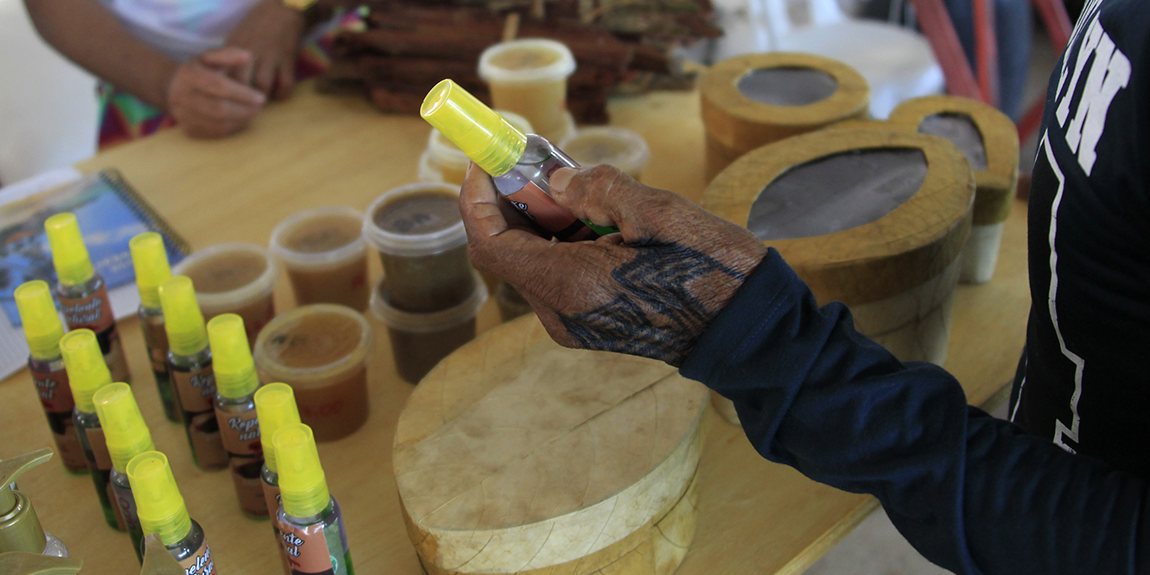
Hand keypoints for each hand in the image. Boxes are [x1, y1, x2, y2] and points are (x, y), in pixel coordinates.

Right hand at [166, 48, 265, 138]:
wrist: (174, 88)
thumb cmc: (200, 70)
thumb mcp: (211, 57)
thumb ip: (228, 54)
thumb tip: (246, 56)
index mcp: (188, 75)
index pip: (219, 86)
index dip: (242, 94)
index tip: (261, 97)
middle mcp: (181, 96)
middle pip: (219, 109)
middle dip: (244, 110)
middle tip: (259, 108)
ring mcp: (183, 115)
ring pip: (219, 124)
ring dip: (241, 121)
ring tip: (252, 112)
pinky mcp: (188, 130)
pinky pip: (215, 133)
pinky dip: (233, 128)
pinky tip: (241, 120)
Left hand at [224, 0, 304, 99]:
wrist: (282, 9)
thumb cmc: (258, 25)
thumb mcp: (238, 37)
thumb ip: (229, 57)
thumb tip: (221, 81)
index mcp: (234, 47)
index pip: (222, 73)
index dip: (222, 91)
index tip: (225, 100)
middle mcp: (250, 52)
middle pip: (240, 83)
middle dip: (242, 99)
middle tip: (244, 108)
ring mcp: (270, 55)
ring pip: (262, 86)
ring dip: (262, 98)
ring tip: (261, 103)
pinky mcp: (287, 59)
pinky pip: (285, 84)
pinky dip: (282, 94)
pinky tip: (279, 94)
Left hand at [460, 164, 768, 365]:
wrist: (750, 332)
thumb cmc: (713, 271)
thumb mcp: (659, 214)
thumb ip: (598, 189)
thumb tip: (555, 181)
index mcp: (570, 286)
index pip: (489, 243)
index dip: (477, 198)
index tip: (488, 159)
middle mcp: (561, 313)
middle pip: (507, 251)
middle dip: (512, 201)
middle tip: (538, 161)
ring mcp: (575, 323)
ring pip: (532, 262)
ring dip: (540, 219)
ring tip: (577, 185)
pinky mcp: (591, 322)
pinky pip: (557, 276)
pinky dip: (561, 241)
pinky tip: (596, 218)